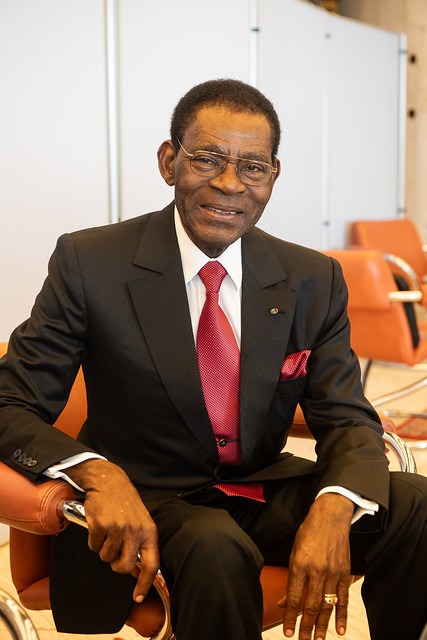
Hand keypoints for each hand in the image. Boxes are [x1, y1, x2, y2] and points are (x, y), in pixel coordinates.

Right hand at [66, 458, 158, 602]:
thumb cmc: (125, 502)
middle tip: (114, 556)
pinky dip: (93, 540)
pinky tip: (98, 526)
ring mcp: (118, 528)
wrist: (108, 480)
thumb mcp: (141, 520)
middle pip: (125, 566)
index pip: (151, 564)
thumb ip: (141, 543)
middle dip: (117, 566)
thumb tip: (137, 570)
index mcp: (149, 531)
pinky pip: (93, 545)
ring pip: (106, 557)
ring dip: (104, 549)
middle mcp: (135, 531)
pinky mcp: (100, 525)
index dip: (144, 583)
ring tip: (107, 532)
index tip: (138, 596)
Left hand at [279, 493, 353, 639]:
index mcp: (300, 565)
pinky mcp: (344, 573)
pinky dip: (342, 615)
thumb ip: (291, 578)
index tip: (288, 632)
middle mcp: (317, 571)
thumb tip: (285, 602)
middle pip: (311, 606)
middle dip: (305, 627)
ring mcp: (332, 573)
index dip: (291, 617)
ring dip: (322, 626)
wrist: (331, 517)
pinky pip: (343, 599)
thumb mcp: (294, 552)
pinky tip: (340, 629)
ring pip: (327, 606)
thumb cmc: (309, 532)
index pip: (295, 597)